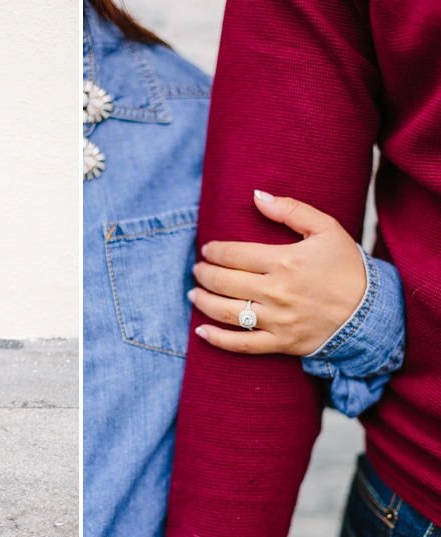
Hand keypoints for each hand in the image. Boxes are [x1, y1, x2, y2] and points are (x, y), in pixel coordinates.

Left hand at [188, 191, 366, 355]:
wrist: (373, 313)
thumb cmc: (347, 268)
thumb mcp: (327, 229)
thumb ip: (291, 209)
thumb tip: (256, 196)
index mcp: (284, 260)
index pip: (233, 254)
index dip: (213, 251)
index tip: (207, 249)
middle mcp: (277, 291)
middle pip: (224, 281)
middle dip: (203, 273)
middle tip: (197, 269)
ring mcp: (278, 320)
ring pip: (227, 312)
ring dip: (202, 301)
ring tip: (193, 293)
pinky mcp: (281, 343)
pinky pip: (242, 345)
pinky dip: (218, 339)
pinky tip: (201, 330)